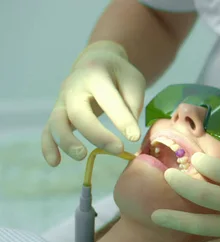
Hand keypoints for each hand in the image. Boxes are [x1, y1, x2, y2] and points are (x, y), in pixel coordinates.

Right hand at [41, 41, 145, 165]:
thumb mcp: (134, 81)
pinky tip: (55, 163)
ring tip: (82, 156)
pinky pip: (47, 130)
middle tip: (117, 150)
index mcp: (96, 75)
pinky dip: (48, 146)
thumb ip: (132, 104)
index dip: (121, 118)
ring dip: (66, 141)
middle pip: (78, 112)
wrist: (97, 62)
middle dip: (97, 134)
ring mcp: (62, 100)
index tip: (134, 136)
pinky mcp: (58, 113)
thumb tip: (130, 133)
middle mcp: (74, 87)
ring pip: (57, 122)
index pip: (107, 98)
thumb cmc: (119, 76)